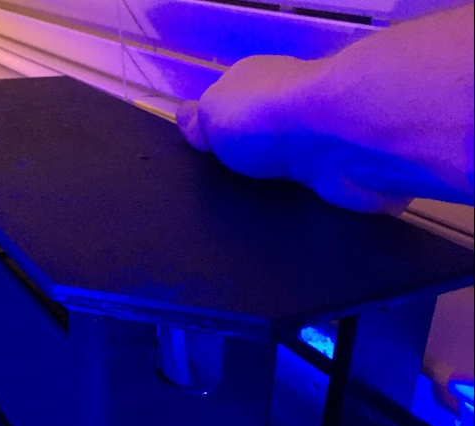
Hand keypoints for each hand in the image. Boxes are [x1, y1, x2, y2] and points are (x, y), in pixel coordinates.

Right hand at [177, 55, 412, 213]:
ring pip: (283, 180)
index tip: (198, 179)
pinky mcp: (339, 178)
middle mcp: (289, 112)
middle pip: (257, 150)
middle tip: (216, 213)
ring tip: (239, 235)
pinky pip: (307, 201)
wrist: (337, 141)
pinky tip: (275, 238)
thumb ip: (198, 120)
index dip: (215, 144)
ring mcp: (318, 144)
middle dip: (241, 178)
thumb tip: (187, 119)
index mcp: (257, 86)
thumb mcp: (212, 112)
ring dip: (268, 202)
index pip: (231, 115)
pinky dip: (294, 215)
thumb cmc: (263, 119)